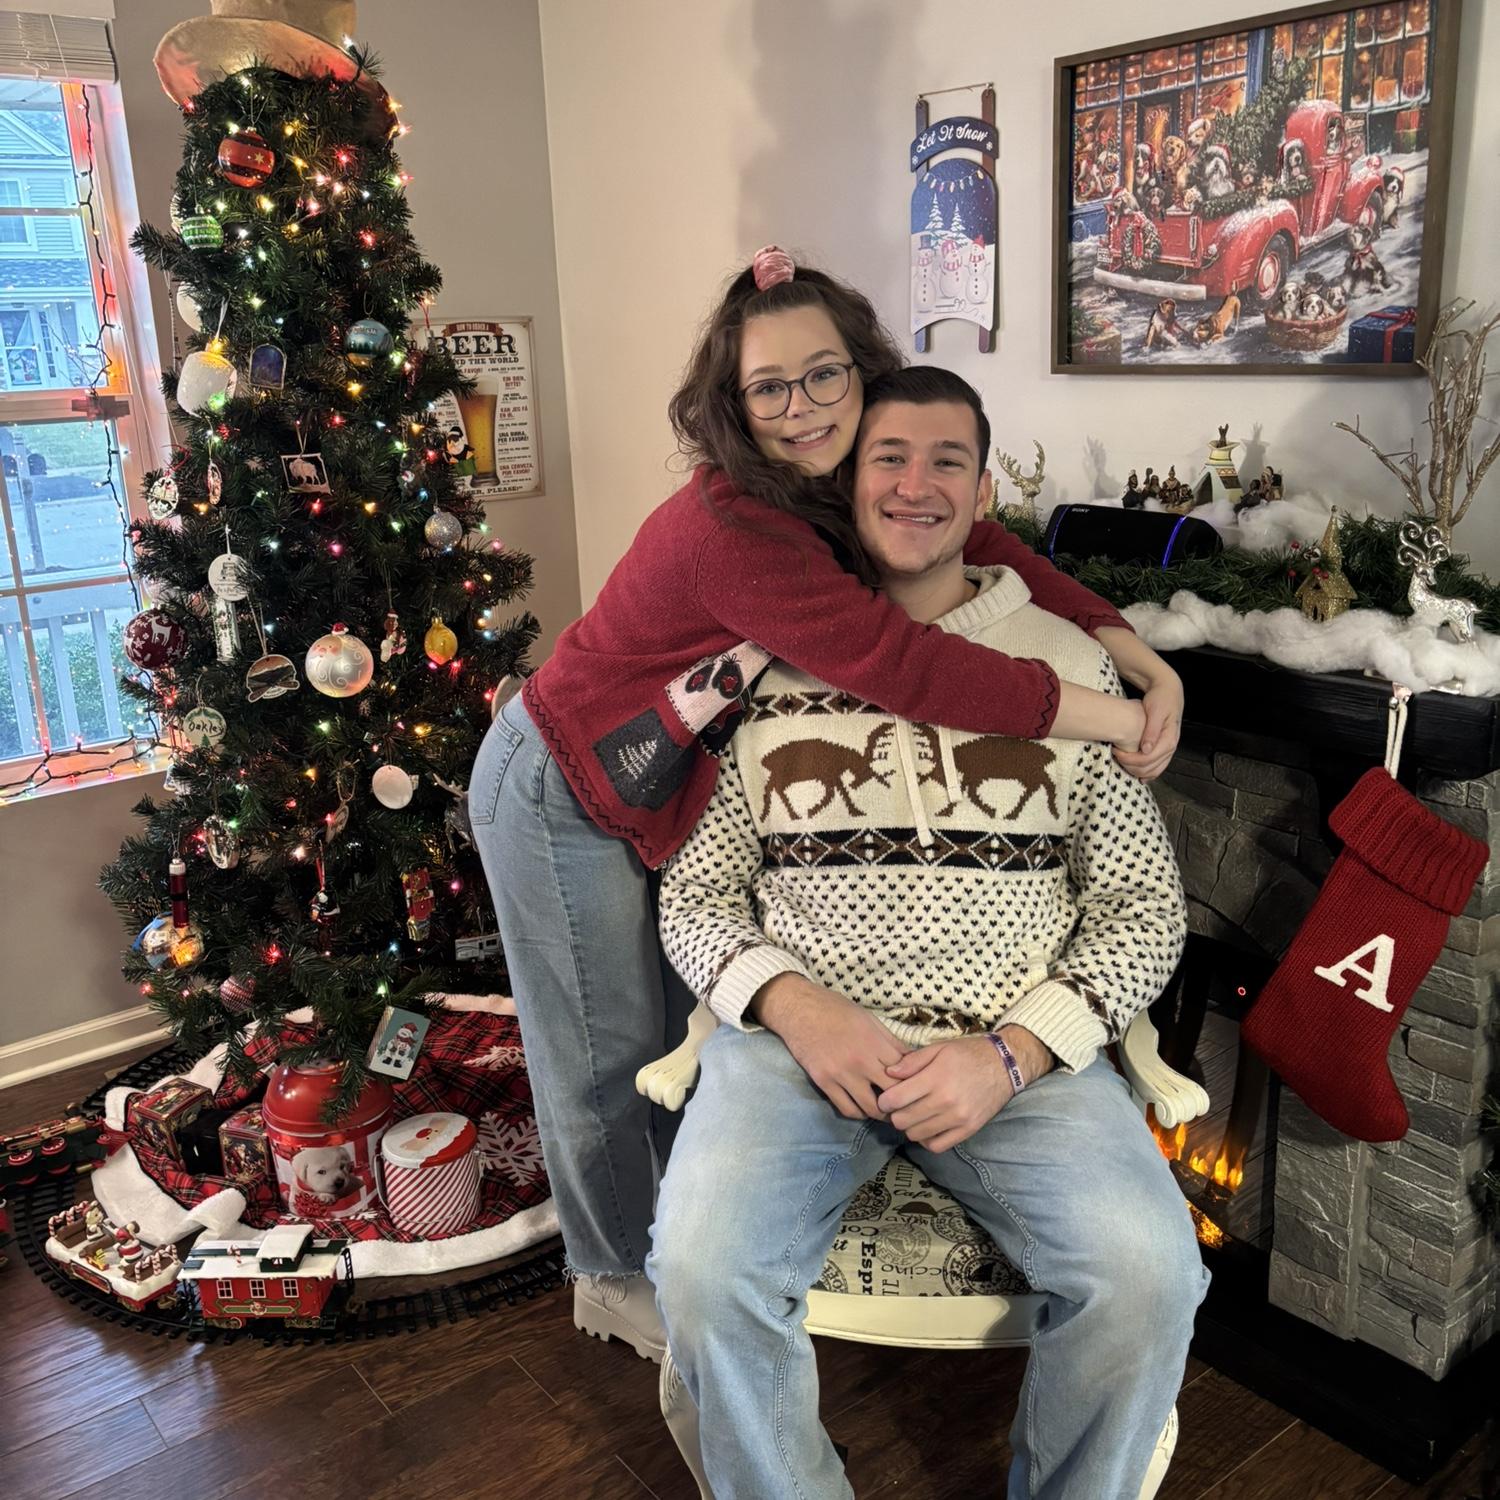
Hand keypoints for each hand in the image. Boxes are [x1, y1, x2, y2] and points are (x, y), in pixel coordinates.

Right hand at [750, 974, 906, 1120]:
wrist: (799, 1009)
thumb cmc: (836, 1009)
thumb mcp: (870, 1019)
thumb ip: (891, 1042)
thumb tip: (913, 1061)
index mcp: (874, 1042)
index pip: (905, 1073)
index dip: (915, 1084)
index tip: (917, 1089)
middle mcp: (860, 1061)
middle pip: (892, 1094)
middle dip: (902, 1102)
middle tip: (906, 1106)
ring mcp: (840, 1074)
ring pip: (871, 1108)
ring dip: (881, 1113)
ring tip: (887, 1112)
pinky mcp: (823, 1082)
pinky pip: (847, 1109)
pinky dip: (858, 1113)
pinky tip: (862, 1108)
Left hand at [877, 1027, 1054, 1153]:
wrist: (1005, 1066)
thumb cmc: (968, 1054)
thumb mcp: (939, 1048)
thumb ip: (912, 1061)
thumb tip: (888, 1073)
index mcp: (935, 1079)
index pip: (896, 1100)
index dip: (885, 1101)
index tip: (886, 1097)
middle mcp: (945, 1102)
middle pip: (903, 1121)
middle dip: (895, 1114)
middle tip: (899, 1107)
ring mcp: (958, 1119)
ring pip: (917, 1135)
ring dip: (910, 1127)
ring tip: (914, 1115)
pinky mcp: (968, 1130)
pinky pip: (937, 1146)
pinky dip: (927, 1140)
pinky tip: (928, 1127)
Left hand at [1113, 671, 1182, 780]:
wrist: (1168, 690)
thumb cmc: (1161, 698)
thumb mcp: (1155, 711)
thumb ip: (1152, 731)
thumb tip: (1146, 749)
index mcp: (1169, 738)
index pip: (1150, 758)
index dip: (1131, 759)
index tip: (1117, 753)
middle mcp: (1171, 745)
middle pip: (1152, 767)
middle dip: (1132, 766)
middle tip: (1116, 757)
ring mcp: (1169, 747)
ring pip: (1156, 769)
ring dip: (1139, 771)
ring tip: (1123, 766)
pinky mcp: (1165, 746)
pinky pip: (1158, 765)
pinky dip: (1148, 771)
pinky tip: (1138, 774)